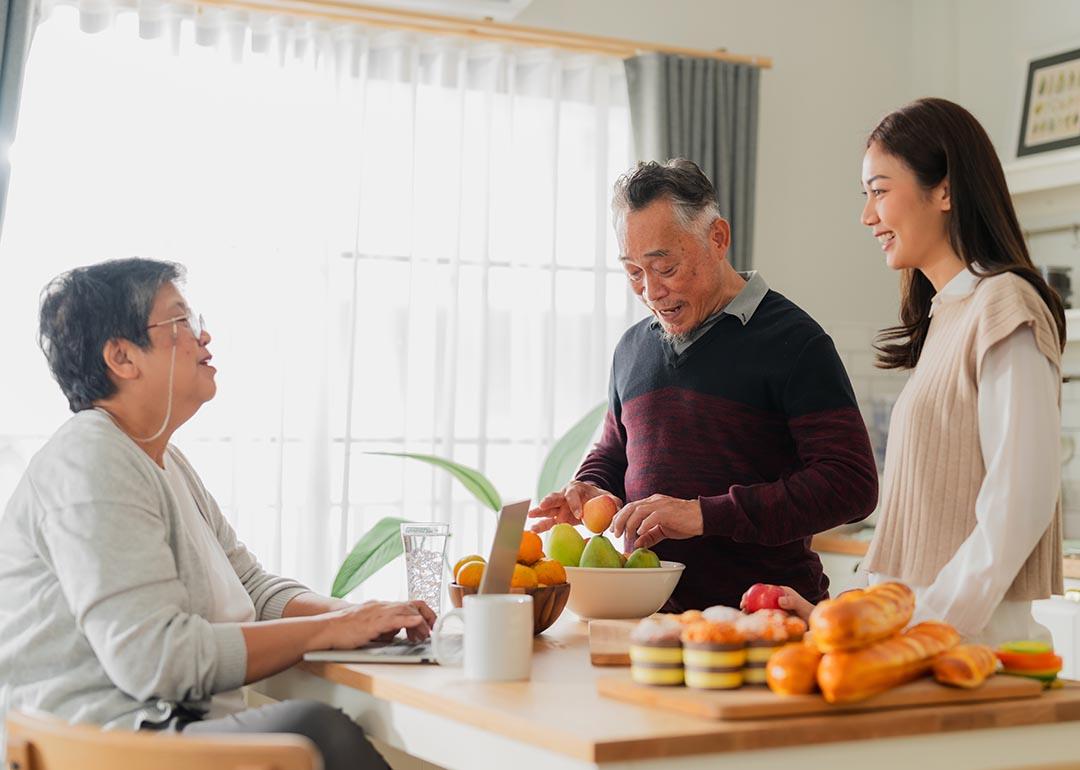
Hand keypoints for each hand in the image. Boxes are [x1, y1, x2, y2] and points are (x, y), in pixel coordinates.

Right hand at [318, 600, 435, 648]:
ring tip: (427, 633)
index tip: (430, 624)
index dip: (423, 613)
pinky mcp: (373, 622)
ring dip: (421, 622)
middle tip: (433, 629)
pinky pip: (395, 619)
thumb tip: (396, 633)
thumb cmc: (344, 629)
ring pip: (406, 610)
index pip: (409, 604)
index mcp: (381, 606)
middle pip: (413, 604)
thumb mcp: (369, 627)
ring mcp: (378, 612)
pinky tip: (418, 623)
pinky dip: (409, 620)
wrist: (325, 628)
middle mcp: (382, 606)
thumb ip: (384, 628)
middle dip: (427, 615)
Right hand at [528, 481, 614, 532]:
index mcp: (577, 488)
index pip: (573, 494)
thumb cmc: (598, 498)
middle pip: (555, 496)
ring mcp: (558, 506)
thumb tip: (616, 508)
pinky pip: (547, 521)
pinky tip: (532, 529)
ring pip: (547, 508)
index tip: (579, 515)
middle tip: (543, 505)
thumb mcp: (608, 498)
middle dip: (549, 501)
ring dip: (539, 512)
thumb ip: (613, 502)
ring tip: (529, 515)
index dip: (575, 504)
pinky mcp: (556, 516)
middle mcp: (564, 495)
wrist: (591, 501)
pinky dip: (540, 525)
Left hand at [611, 495, 702, 548]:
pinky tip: (640, 532)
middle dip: (619, 520)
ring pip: (638, 510)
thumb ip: (649, 536)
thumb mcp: (663, 530)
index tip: (612, 528)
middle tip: (615, 533)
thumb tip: (637, 545)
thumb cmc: (684, 522)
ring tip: (625, 535)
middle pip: (630, 507)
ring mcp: (660, 505)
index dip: (619, 517)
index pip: (630, 507)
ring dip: (629, 523)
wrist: (703, 517)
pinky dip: (644, 524)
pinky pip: (652, 516)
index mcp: (651, 503)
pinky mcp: (668, 511)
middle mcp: (653, 501)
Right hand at [740, 585, 814, 622]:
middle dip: (748, 601)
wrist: (814, 624)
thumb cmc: (809, 614)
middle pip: (758, 598)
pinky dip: (757, 619)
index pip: (763, 589)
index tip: (745, 598)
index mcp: (781, 592)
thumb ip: (792, 602)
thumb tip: (780, 600)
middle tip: (742, 608)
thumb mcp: (801, 607)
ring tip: (744, 616)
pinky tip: (752, 624)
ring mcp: (775, 608)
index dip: (752, 592)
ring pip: (759, 608)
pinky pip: (764, 617)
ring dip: (751, 611)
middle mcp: (776, 599)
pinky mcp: (776, 618)